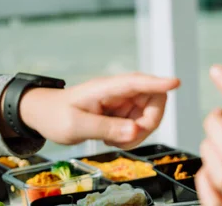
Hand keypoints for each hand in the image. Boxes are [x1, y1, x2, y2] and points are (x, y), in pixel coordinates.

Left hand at [17, 73, 179, 148]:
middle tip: (128, 139)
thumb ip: (105, 127)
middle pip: (154, 99)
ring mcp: (124, 102)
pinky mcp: (124, 113)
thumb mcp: (75, 125)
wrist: (45, 115)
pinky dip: (132, 137)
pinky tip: (112, 139)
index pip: (137, 82)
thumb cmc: (56, 115)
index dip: (158, 82)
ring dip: (139, 134)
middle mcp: (120, 92)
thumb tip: (135, 131)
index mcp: (107, 87)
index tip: (176, 82)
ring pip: (150, 116)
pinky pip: (140, 125)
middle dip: (149, 123)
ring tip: (113, 141)